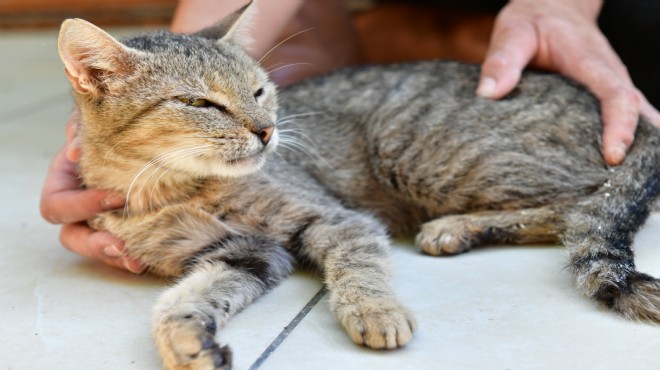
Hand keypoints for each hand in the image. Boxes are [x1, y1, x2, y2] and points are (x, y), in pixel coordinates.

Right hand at [40, 117, 144, 272]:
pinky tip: (154, 256)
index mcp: (65, 182)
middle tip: (121, 246)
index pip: (57, 205)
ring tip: (138, 261)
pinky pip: (128, 248)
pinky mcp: (130, 226)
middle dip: (95, 245)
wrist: (149, 131)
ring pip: (100, 249)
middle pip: (73, 237)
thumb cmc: (115, 124)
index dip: (82, 206)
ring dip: (117, 258)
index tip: (117, 198)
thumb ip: (82, 129)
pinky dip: (140, 253)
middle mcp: (80, 207)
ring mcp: (104, 220)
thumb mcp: (96, 121)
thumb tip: (75, 151)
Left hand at [477, 0, 659, 165]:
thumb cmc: (533, 21)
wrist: (554, 6)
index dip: (619, 126)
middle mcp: (609, 75)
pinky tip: (613, 169)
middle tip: (625, 183)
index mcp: (591, 62)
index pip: (615, 95)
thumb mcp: (513, 32)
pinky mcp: (602, 94)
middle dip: (637, 146)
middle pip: (636, 112)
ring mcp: (609, 86)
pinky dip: (625, 139)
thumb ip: (502, 60)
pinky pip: (621, 116)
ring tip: (623, 185)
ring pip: (636, 116)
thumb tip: (487, 94)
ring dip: (637, 146)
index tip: (612, 155)